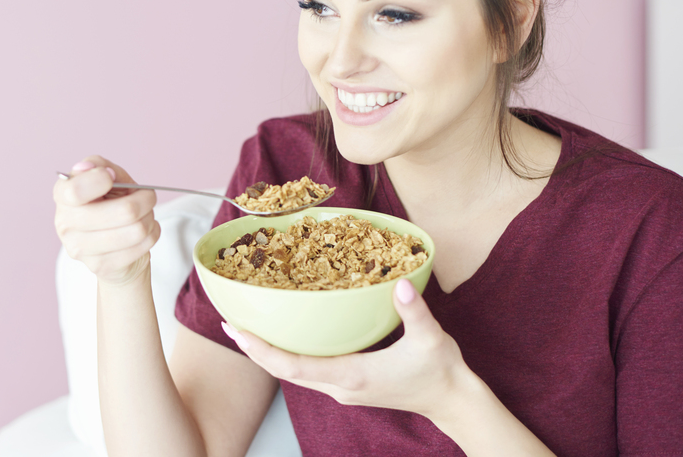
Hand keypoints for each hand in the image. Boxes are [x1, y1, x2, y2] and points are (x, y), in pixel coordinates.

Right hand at [53, 156, 159, 285]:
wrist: (113, 241)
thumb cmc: (110, 201)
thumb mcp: (108, 176)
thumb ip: (101, 166)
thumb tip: (98, 170)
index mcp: (62, 195)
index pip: (76, 191)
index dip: (99, 181)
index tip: (111, 177)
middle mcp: (64, 223)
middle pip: (125, 212)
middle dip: (145, 200)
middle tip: (147, 197)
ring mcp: (79, 248)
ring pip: (137, 230)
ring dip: (150, 218)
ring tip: (145, 215)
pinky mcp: (99, 266)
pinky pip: (142, 246)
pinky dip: (152, 234)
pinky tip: (144, 231)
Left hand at [221, 279, 468, 418]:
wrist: (452, 400)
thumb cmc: (440, 370)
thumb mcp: (430, 337)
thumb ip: (413, 310)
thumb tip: (399, 282)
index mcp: (352, 375)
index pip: (294, 366)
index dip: (262, 350)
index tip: (237, 331)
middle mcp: (340, 386)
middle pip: (285, 371)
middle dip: (255, 349)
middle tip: (230, 324)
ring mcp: (343, 388)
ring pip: (294, 373)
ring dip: (269, 353)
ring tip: (249, 329)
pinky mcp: (349, 385)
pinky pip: (308, 371)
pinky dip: (289, 356)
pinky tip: (286, 337)